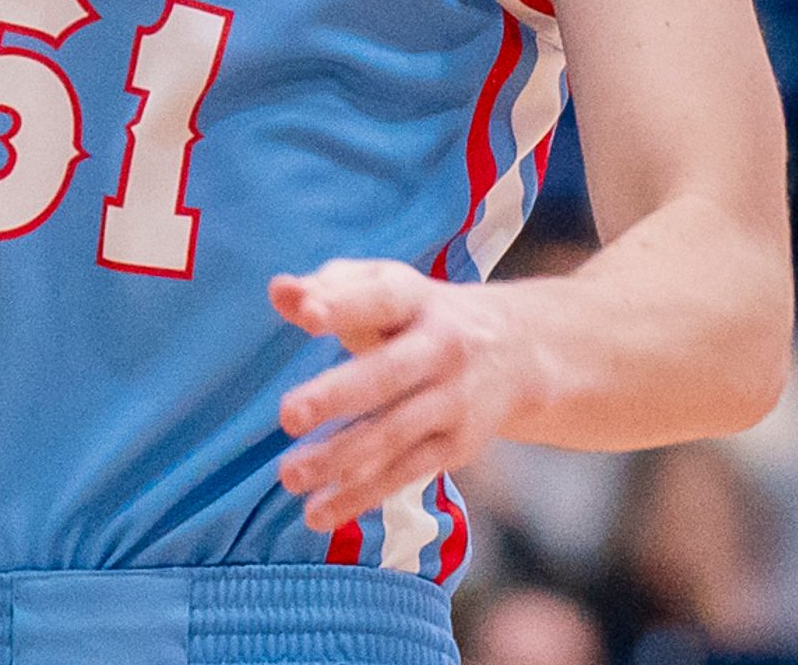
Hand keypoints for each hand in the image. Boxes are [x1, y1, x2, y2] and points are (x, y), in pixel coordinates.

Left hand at [270, 261, 540, 532]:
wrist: (518, 350)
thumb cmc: (419, 312)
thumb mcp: (383, 285)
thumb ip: (329, 288)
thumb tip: (280, 292)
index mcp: (415, 300)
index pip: (380, 300)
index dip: (344, 305)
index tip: (306, 315)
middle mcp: (441, 350)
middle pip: (388, 375)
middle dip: (337, 395)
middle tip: (287, 416)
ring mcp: (452, 402)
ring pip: (394, 434)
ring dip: (340, 459)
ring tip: (289, 476)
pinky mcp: (457, 447)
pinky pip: (405, 473)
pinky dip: (362, 495)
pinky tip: (319, 513)